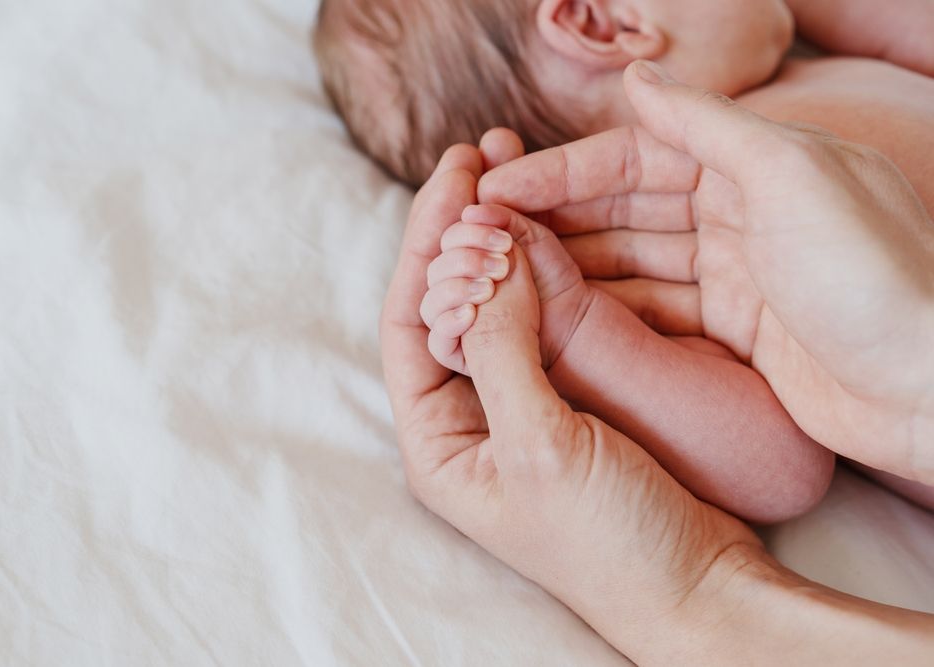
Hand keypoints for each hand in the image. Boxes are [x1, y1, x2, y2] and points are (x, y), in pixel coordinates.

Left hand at [380, 135, 761, 662]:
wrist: (697, 590)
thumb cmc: (611, 545)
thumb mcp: (543, 449)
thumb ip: (506, 352)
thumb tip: (486, 257)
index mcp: (439, 440)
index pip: (410, 321)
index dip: (426, 245)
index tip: (454, 176)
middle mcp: (469, 417)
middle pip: (446, 304)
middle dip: (459, 230)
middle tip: (482, 155)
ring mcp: (520, 404)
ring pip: (496, 304)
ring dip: (503, 239)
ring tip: (513, 168)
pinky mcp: (569, 396)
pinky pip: (545, 319)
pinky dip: (547, 271)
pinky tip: (556, 226)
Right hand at [421, 203, 589, 375]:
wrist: (572, 316)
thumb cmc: (552, 277)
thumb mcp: (531, 237)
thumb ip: (503, 219)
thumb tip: (470, 211)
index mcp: (466, 261)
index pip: (447, 242)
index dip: (468, 236)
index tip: (504, 241)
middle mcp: (454, 291)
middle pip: (435, 272)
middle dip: (465, 262)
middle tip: (501, 266)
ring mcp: (454, 322)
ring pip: (430, 305)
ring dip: (455, 291)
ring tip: (490, 289)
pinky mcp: (460, 353)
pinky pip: (437, 342)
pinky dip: (449, 324)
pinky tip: (471, 313)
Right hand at [478, 61, 933, 482]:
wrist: (930, 389)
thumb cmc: (872, 273)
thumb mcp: (790, 175)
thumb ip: (707, 125)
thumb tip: (637, 80)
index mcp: (753, 164)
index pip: (634, 159)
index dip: (562, 171)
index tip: (496, 187)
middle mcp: (740, 213)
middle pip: (625, 209)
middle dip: (556, 218)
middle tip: (486, 235)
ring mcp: (736, 274)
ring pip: (633, 260)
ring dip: (574, 264)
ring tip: (508, 273)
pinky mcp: (735, 330)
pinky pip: (655, 310)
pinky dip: (609, 309)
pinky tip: (561, 312)